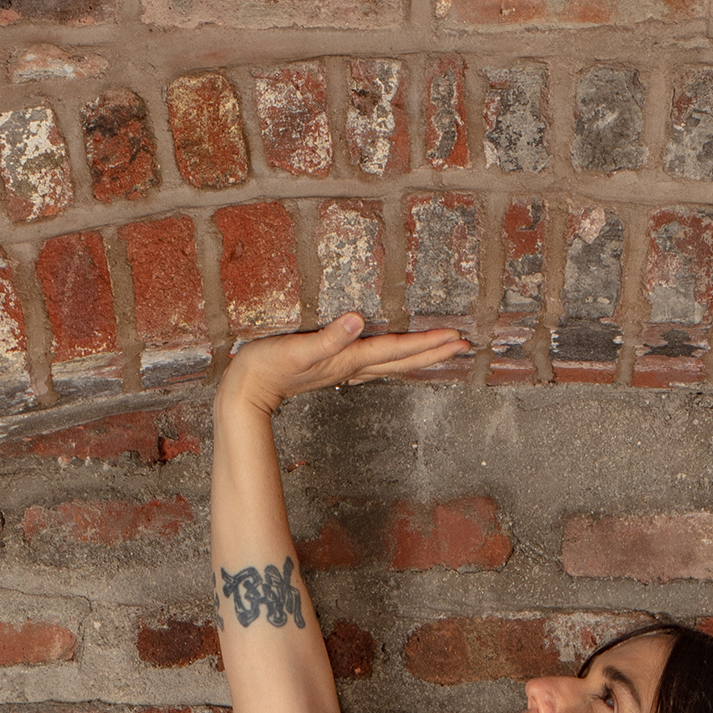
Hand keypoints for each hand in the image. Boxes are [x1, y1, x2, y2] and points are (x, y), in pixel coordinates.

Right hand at [216, 311, 470, 418]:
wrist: (245, 392)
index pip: (396, 349)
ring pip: (393, 363)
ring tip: (445, 349)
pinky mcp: (335, 369)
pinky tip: (400, 356)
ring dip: (420, 356)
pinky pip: (377, 364)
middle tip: (466, 344)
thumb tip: (358, 321)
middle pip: (403, 360)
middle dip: (435, 352)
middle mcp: (352, 367)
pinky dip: (397, 359)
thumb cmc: (265, 367)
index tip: (455, 337)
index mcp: (348, 360)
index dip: (426, 342)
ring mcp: (345, 371)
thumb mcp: (295, 348)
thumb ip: (328, 337)